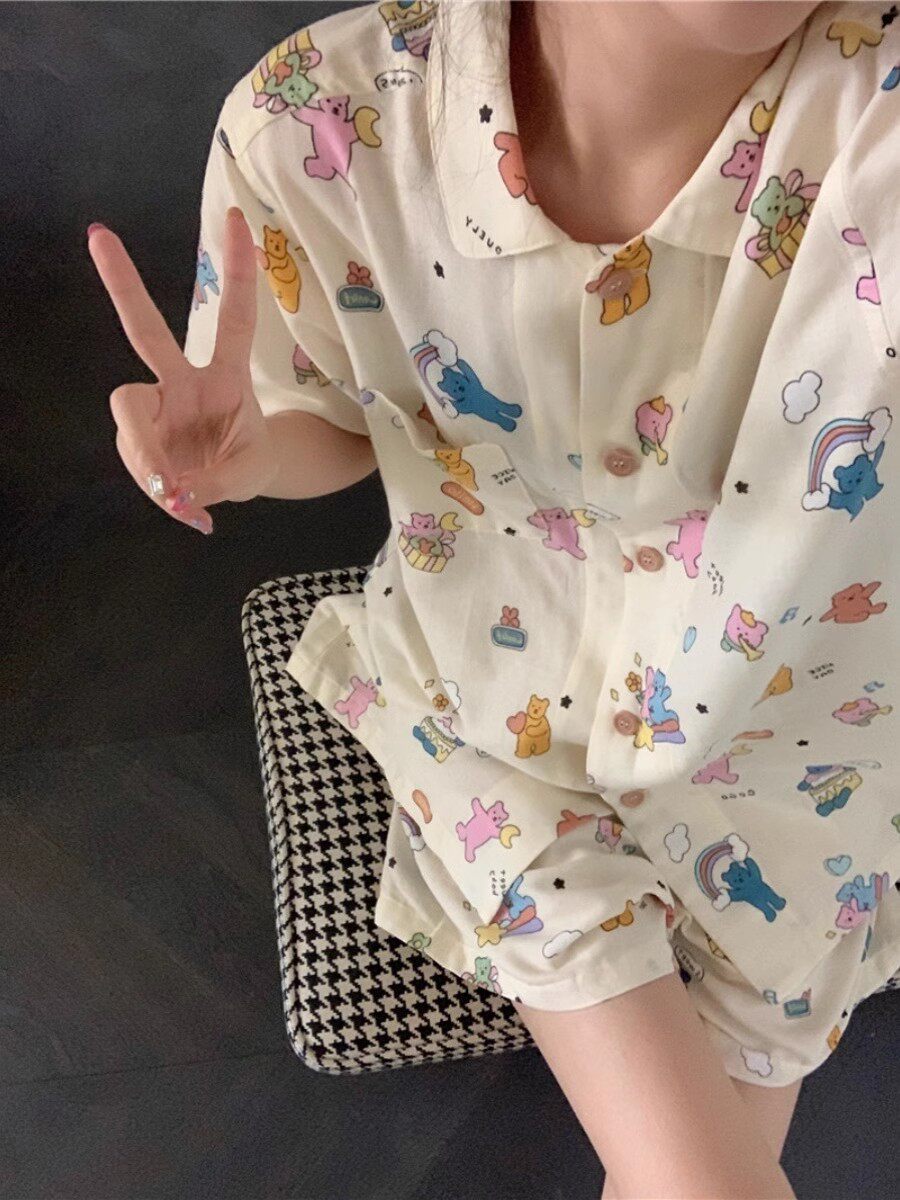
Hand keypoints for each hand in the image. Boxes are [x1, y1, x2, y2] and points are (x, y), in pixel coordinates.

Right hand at [88, 206, 278, 532]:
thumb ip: (216, 482)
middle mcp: (183, 381)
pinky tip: (178, 501)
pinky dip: (155, 485)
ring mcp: (157, 406)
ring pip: (132, 416)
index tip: (238, 219)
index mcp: (227, 376)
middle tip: (99, 235)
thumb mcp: (249, 474)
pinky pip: (136, 457)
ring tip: (180, 494)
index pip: (235, 318)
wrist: (234, 483)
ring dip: (150, 458)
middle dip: (123, 283)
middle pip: (145, 329)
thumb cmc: (248, 462)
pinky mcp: (139, 436)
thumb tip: (174, 490)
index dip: (237, 273)